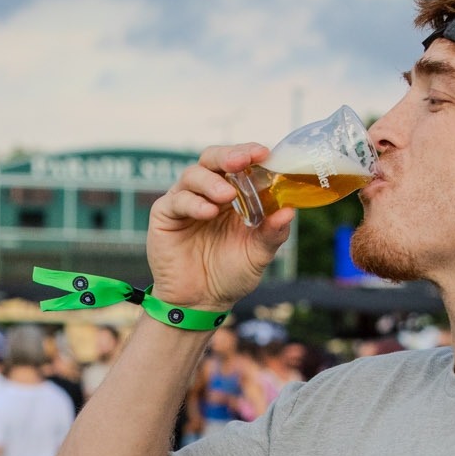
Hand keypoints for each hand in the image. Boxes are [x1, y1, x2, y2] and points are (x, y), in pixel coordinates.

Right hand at [146, 144, 294, 308]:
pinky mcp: (165, 215)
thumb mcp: (258, 254)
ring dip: (212, 181)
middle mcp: (208, 192)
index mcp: (234, 195)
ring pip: (193, 174)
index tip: (265, 153)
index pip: (240, 164)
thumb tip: (289, 211)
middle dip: (229, 155)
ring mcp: (185, 201)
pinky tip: (208, 212)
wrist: (200, 302)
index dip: (250, 153)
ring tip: (227, 196)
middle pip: (213, 159)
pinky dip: (193, 202)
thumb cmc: (230, 274)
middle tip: (243, 161)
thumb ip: (272, 233)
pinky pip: (177, 200)